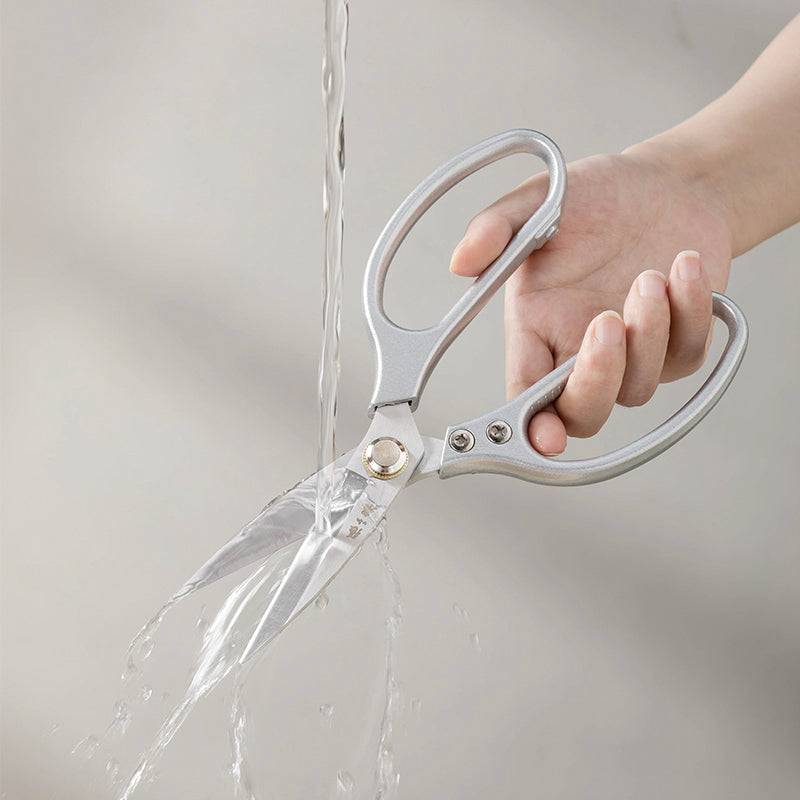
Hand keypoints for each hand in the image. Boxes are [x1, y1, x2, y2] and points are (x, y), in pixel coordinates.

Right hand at [449, 148, 732, 454]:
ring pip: (638, 386)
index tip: (546, 435)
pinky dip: (689, 314)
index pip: (526, 395)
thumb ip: (497, 229)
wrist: (667, 186)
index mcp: (536, 329)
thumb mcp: (540, 201)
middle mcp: (578, 350)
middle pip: (584, 411)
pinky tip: (683, 268)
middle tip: (606, 322)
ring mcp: (631, 354)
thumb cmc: (598, 199)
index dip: (532, 425)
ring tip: (649, 275)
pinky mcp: (679, 344)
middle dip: (596, 379)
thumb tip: (461, 261)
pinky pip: (686, 354)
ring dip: (647, 333)